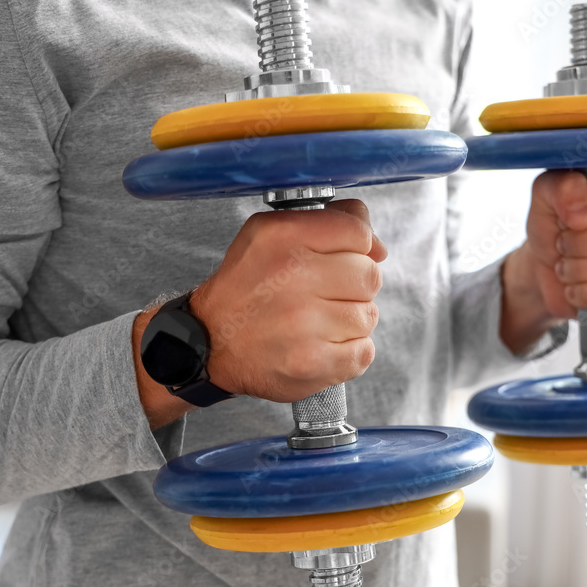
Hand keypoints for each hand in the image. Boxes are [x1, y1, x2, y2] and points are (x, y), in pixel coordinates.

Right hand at [190, 199, 385, 401]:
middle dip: (353, 286)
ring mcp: (305, 324)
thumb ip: (329, 223)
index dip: (358, 247)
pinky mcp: (314, 364)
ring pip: (368, 315)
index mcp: (283, 236)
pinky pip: (364, 352)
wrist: (209, 343)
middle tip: (324, 295)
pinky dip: (349, 351)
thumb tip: (377, 245)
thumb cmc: (245, 288)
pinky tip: (321, 344)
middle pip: (370, 275)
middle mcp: (293, 276)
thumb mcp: (271, 234)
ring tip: (317, 321)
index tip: (341, 259)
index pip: (358, 232)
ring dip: (350, 320)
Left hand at [500, 171, 586, 353]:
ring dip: (582, 270)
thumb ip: (563, 188)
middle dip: (583, 244)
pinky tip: (575, 290)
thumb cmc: (555, 226)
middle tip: (563, 246)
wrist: (546, 268)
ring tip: (566, 267)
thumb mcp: (546, 195)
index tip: (567, 221)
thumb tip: (582, 213)